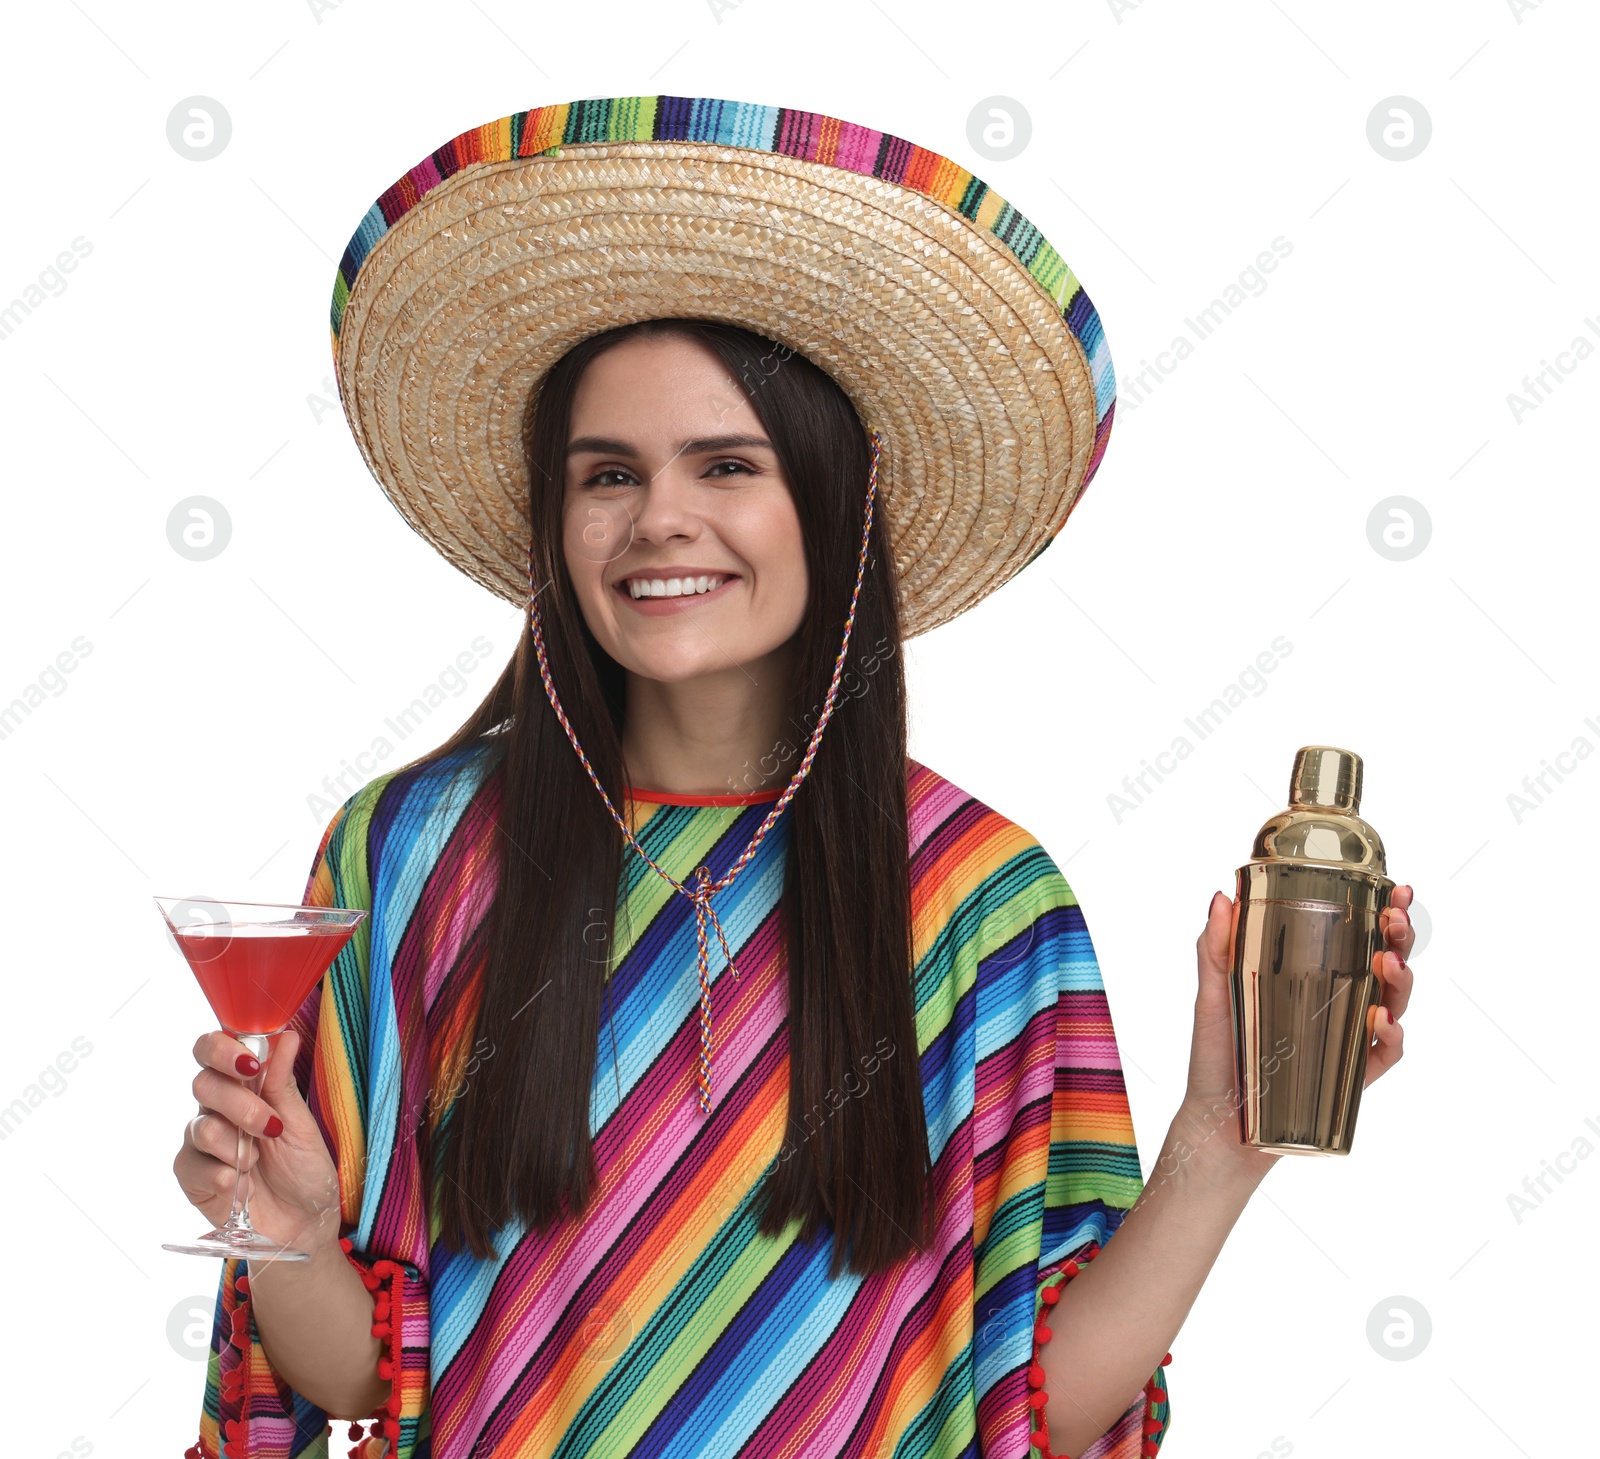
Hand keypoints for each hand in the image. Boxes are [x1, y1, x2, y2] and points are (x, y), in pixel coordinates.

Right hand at [173, 1028, 343, 1253]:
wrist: (303, 1224)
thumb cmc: (304, 1170)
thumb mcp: (300, 1124)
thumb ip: (283, 1083)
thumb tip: (286, 1035)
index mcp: (245, 1088)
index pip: (214, 1050)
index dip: (223, 1050)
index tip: (251, 1065)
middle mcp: (217, 1109)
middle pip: (203, 1083)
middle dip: (240, 1105)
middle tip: (270, 1127)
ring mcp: (202, 1143)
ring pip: (200, 1125)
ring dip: (236, 1145)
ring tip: (258, 1162)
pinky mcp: (192, 1176)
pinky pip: (191, 1164)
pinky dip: (222, 1175)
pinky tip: (242, 1186)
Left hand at [1177, 883, 1414, 1174]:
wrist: (1217, 1124)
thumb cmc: (1216, 1057)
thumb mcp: (1213, 994)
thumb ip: (1214, 948)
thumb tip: (1221, 895)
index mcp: (1312, 978)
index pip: (1356, 938)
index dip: (1382, 914)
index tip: (1395, 890)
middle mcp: (1337, 1006)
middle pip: (1385, 964)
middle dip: (1401, 937)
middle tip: (1396, 919)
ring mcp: (1346, 1042)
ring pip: (1394, 1005)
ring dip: (1400, 981)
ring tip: (1388, 964)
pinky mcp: (1350, 1080)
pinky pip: (1384, 1057)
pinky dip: (1390, 1038)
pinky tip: (1380, 1021)